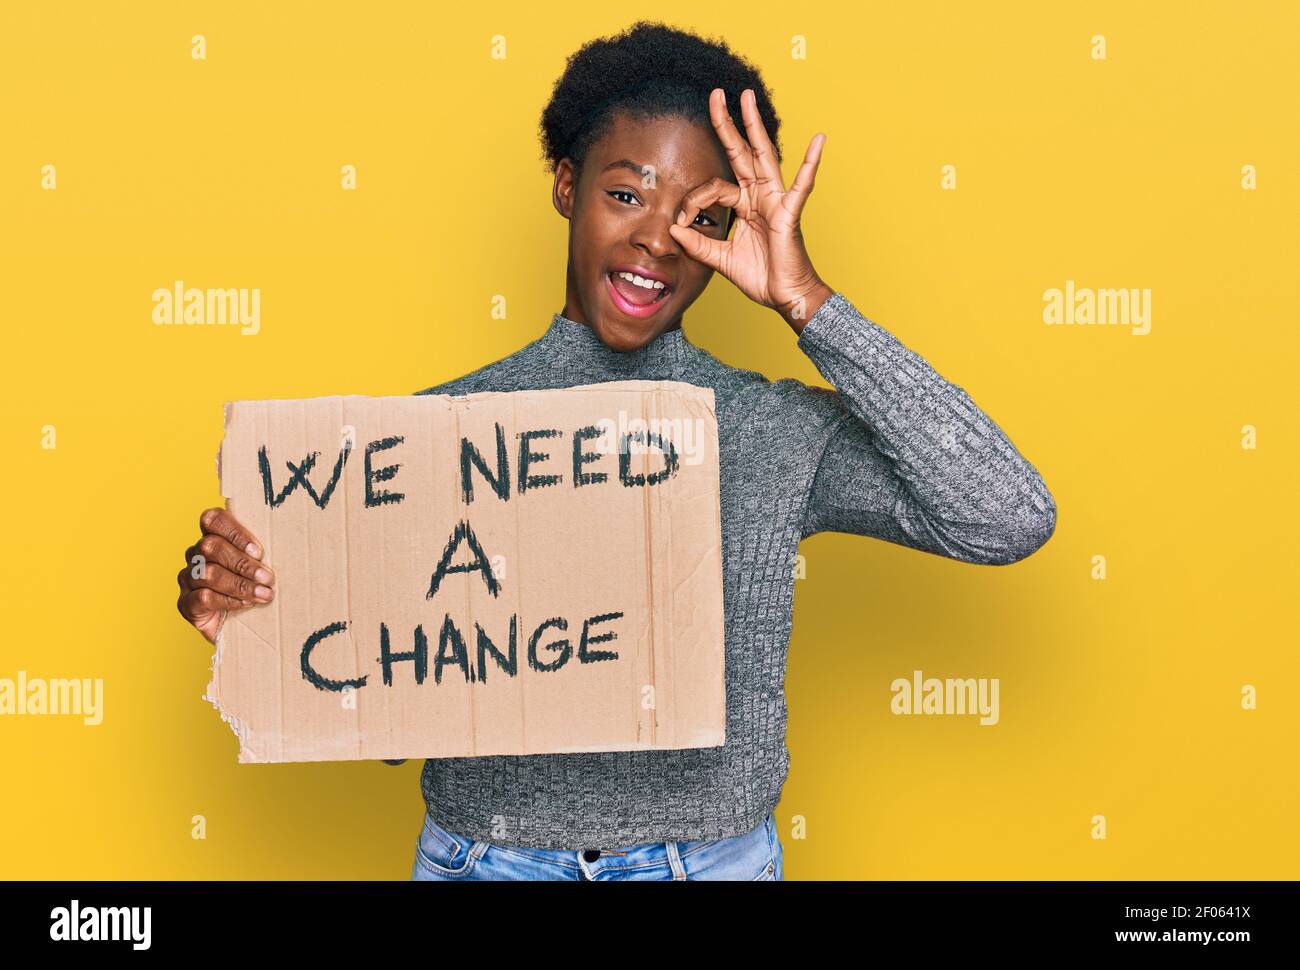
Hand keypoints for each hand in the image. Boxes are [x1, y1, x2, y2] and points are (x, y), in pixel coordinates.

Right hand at [176, 508, 273, 643]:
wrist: (245, 627)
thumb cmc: (257, 588)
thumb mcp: (262, 567)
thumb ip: (264, 554)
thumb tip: (288, 545)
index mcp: (213, 537)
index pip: (212, 520)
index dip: (235, 532)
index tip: (259, 551)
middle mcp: (196, 555)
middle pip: (211, 546)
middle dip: (243, 563)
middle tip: (268, 578)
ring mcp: (188, 578)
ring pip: (208, 573)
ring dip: (240, 584)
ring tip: (264, 594)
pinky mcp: (186, 603)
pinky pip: (203, 597)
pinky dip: (228, 600)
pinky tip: (247, 605)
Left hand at [668, 87, 833, 329]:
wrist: (784, 296)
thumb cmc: (761, 277)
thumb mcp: (720, 259)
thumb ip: (698, 245)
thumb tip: (674, 230)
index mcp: (744, 204)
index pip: (712, 188)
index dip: (693, 202)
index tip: (681, 223)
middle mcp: (759, 196)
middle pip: (741, 152)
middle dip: (728, 123)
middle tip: (716, 94)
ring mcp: (775, 200)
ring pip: (763, 156)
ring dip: (754, 126)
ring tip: (747, 97)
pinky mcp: (790, 212)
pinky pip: (801, 185)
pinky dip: (811, 163)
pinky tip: (818, 140)